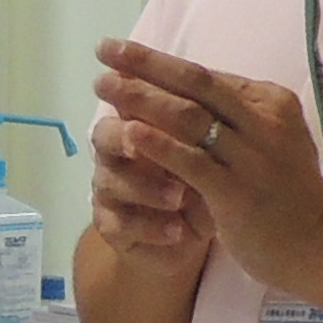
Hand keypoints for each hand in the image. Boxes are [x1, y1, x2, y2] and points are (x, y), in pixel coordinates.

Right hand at [85, 101, 214, 266]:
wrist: (190, 232)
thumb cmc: (201, 181)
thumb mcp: (210, 151)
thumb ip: (204, 125)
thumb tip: (218, 93)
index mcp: (138, 124)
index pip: (129, 100)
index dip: (136, 90)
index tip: (159, 92)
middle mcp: (117, 153)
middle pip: (104, 135)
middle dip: (124, 137)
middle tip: (142, 142)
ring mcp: (110, 192)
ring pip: (110, 182)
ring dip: (145, 188)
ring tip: (180, 197)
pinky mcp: (112, 227)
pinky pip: (121, 226)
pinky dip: (150, 227)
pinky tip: (177, 231)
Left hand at [94, 38, 322, 299]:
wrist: (320, 247)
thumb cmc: (287, 196)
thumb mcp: (269, 144)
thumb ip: (234, 119)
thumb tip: (183, 93)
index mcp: (272, 103)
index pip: (208, 76)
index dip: (161, 62)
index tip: (123, 51)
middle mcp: (265, 122)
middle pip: (195, 84)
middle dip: (145, 65)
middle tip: (105, 52)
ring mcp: (252, 157)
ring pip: (189, 117)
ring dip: (141, 98)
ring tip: (104, 87)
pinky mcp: (237, 192)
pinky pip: (191, 162)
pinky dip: (158, 145)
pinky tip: (128, 132)